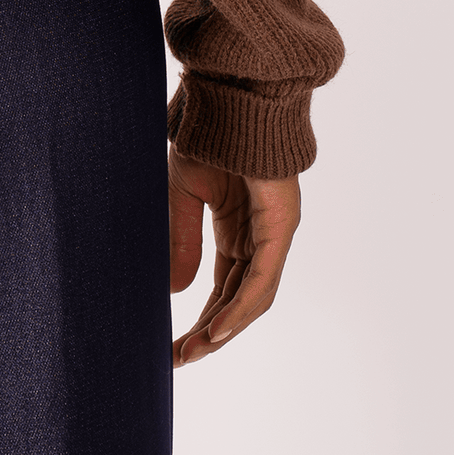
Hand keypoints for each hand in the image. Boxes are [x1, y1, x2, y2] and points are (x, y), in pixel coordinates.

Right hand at [167, 144, 300, 368]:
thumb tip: (173, 292)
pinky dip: (240, 307)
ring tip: (193, 351)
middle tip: (179, 359)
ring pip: (253, 297)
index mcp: (238, 231)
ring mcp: (274, 233)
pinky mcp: (280, 226)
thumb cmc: (210, 134)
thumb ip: (180, 240)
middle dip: (209, 334)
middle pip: (238, 301)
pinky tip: (218, 329)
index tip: (173, 347)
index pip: (223, 289)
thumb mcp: (182, 194)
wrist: (231, 95)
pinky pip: (262, 278)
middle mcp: (260, 238)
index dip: (200, 320)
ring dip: (224, 329)